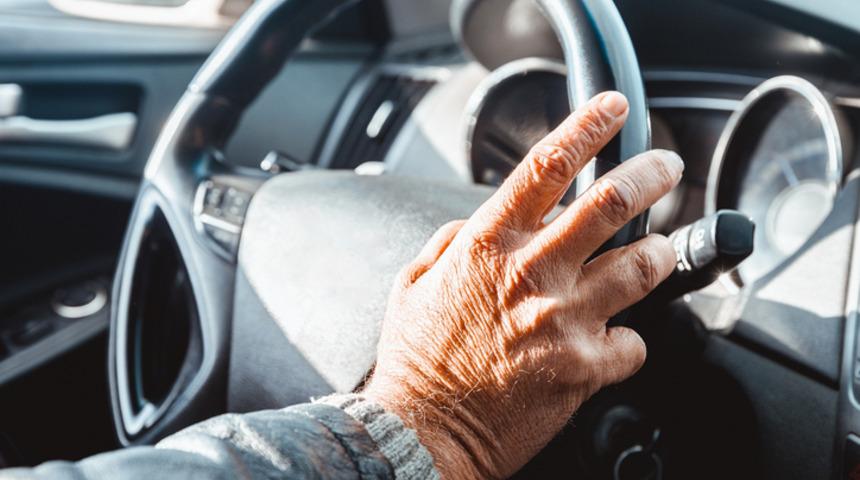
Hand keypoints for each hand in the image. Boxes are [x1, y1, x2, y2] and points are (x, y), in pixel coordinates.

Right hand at [362, 91, 683, 478]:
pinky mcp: (584, 367)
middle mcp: (530, 274)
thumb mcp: (414, 284)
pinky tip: (610, 342)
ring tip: (655, 252)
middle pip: (611, 202)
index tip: (611, 110)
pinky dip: (628, 340)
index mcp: (487, 246)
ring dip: (657, 253)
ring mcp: (563, 320)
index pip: (545, 167)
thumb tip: (480, 221)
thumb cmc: (418, 360)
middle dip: (650, 173)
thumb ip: (452, 241)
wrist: (424, 432)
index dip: (586, 127)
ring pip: (642, 266)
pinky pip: (634, 343)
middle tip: (666, 166)